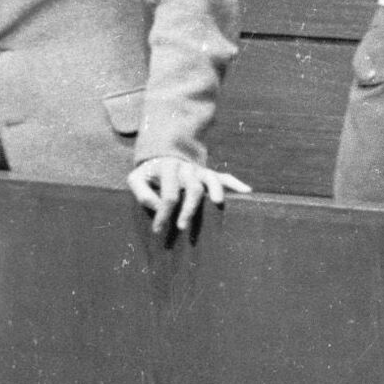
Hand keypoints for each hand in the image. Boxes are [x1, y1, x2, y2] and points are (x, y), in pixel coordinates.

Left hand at [128, 157, 250, 234]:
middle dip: (189, 208)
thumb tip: (157, 207)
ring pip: (210, 180)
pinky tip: (247, 191)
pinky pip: (224, 176)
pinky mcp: (208, 173)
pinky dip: (236, 183)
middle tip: (182, 226)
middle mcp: (186, 168)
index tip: (158, 230)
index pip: (168, 194)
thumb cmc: (150, 174)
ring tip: (217, 204)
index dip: (163, 213)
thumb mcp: (137, 178)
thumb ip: (141, 192)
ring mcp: (199, 170)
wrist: (162, 153)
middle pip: (192, 188)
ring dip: (215, 192)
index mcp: (167, 168)